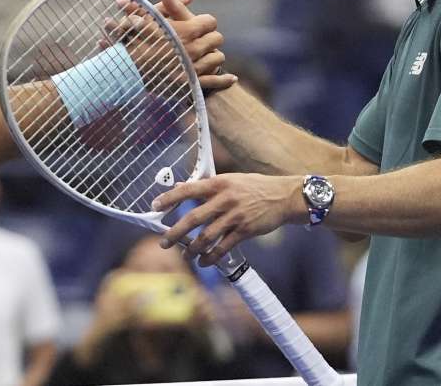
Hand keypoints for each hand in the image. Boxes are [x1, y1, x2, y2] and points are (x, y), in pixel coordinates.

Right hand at [105, 0, 230, 95]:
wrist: (127, 71)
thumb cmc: (135, 41)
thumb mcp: (150, 18)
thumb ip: (172, 5)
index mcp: (185, 31)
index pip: (211, 22)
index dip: (205, 23)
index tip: (197, 26)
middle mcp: (193, 49)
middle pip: (217, 39)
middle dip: (209, 38)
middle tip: (200, 41)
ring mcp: (194, 67)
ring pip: (218, 58)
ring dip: (212, 56)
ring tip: (203, 56)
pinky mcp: (192, 84)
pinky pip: (216, 81)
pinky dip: (225, 79)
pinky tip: (231, 77)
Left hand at [151, 173, 305, 265]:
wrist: (285, 196)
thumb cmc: (256, 187)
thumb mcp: (231, 179)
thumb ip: (206, 185)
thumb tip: (180, 186)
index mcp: (219, 183)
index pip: (189, 189)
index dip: (170, 198)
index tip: (155, 206)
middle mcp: (225, 199)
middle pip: (193, 218)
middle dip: (175, 232)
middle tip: (164, 242)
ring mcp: (235, 216)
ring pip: (207, 236)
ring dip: (192, 249)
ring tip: (185, 255)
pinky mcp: (245, 231)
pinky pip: (223, 247)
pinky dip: (211, 257)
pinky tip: (203, 262)